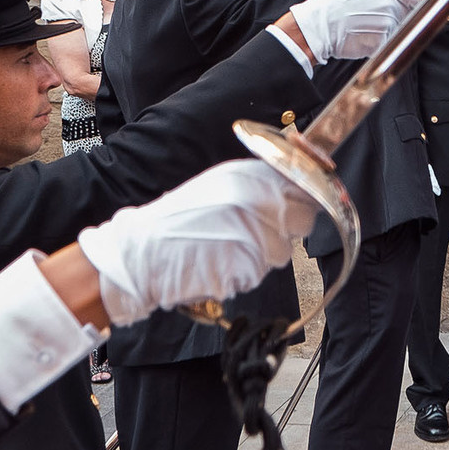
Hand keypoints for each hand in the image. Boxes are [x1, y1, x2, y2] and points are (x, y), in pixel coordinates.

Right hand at [74, 158, 319, 327]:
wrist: (143, 253)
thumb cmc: (177, 221)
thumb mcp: (219, 185)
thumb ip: (258, 184)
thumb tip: (296, 189)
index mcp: (250, 176)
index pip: (305, 185)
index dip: (304, 198)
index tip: (295, 206)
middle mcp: (258, 201)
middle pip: (303, 219)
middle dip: (286, 229)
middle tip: (254, 232)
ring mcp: (255, 234)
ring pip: (283, 250)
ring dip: (263, 254)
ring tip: (227, 248)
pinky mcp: (249, 266)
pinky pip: (261, 272)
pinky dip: (245, 273)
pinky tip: (219, 263)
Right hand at [291, 0, 408, 63]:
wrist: (317, 26)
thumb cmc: (332, 3)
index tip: (414, 4)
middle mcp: (389, 0)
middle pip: (408, 10)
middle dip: (399, 14)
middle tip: (378, 18)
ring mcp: (388, 21)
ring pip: (398, 27)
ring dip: (388, 29)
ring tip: (366, 27)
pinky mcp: (383, 40)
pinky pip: (389, 42)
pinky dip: (379, 42)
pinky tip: (364, 37)